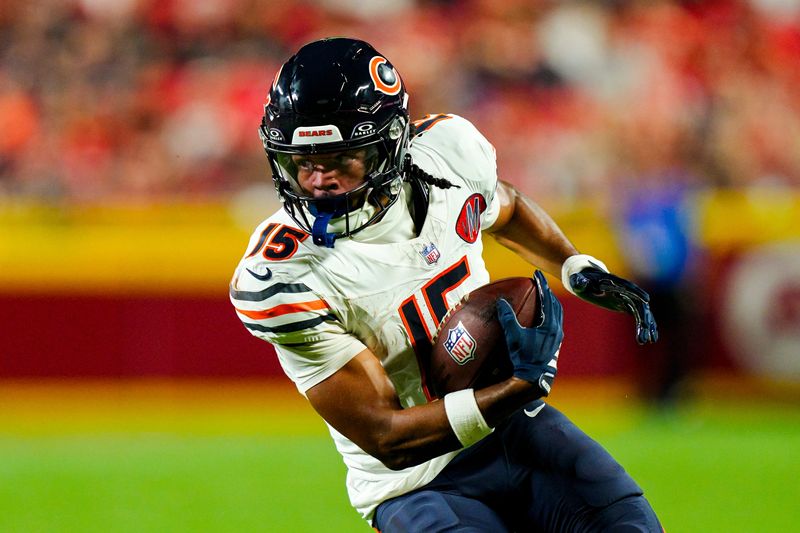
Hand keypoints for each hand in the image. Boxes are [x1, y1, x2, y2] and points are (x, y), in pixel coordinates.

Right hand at [496, 271, 563, 396]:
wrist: (533, 377)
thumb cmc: (523, 357)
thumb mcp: (513, 336)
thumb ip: (507, 318)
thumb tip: (501, 302)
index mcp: (550, 324)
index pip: (547, 299)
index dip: (542, 285)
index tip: (537, 275)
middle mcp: (557, 329)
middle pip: (555, 304)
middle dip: (547, 292)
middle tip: (539, 283)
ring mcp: (558, 337)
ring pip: (558, 313)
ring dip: (551, 302)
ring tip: (543, 295)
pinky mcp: (555, 343)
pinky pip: (556, 322)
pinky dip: (551, 313)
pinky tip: (544, 316)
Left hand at [569, 267, 658, 344]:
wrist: (585, 280)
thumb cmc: (580, 280)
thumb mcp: (577, 280)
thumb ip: (579, 282)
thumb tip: (582, 282)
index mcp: (613, 281)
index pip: (628, 287)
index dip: (637, 293)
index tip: (646, 301)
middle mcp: (624, 289)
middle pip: (638, 303)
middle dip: (643, 318)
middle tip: (645, 335)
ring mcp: (627, 298)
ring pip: (641, 312)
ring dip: (647, 326)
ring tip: (650, 341)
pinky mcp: (626, 305)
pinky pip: (639, 316)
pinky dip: (645, 326)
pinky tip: (651, 338)